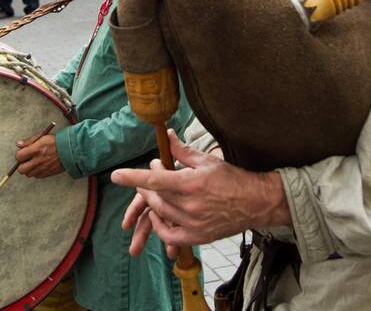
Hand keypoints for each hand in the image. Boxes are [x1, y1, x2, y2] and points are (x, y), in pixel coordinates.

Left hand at [15, 133, 62, 177]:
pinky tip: (41, 166)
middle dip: (22, 165)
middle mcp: (38, 161)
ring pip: (28, 174)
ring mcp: (42, 169)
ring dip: (29, 169)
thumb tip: (18, 144)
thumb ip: (29, 141)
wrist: (70, 150)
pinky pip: (37, 176)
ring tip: (34, 163)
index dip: (19, 155)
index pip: (18, 156)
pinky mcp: (47, 173)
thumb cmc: (56, 142)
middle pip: (21, 169)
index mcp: (35, 150)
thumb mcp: (42, 137)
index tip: (23, 153)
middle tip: (26, 160)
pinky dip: (37, 172)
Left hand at [112, 129, 289, 253]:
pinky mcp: (197, 237)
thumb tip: (167, 134)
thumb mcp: (207, 160)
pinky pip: (169, 235)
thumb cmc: (232, 178)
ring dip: (154, 201)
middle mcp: (190, 205)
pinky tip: (160, 214)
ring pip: (161, 213)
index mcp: (191, 183)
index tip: (115, 175)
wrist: (255, 203)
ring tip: (158, 191)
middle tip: (153, 173)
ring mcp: (193, 224)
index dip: (133, 177)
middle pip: (155, 196)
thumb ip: (183, 150)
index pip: (155, 179)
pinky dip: (160, 225)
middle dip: (147, 184)